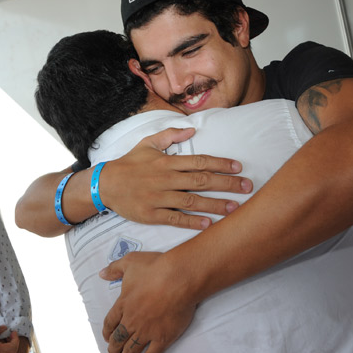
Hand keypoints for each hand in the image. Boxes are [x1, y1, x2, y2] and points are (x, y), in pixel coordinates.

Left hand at [100, 252, 196, 352]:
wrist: (178, 278)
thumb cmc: (156, 268)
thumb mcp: (130, 261)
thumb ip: (114, 268)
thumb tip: (102, 273)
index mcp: (123, 303)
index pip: (110, 322)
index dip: (107, 331)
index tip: (107, 337)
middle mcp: (132, 320)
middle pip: (118, 338)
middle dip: (114, 347)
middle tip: (113, 352)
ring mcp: (146, 331)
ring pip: (131, 350)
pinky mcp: (162, 338)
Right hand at [102, 127, 251, 229]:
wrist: (105, 184)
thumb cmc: (129, 163)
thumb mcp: (147, 143)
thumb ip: (170, 135)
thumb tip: (192, 129)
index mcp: (167, 162)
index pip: (199, 161)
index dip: (220, 164)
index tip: (238, 167)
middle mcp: (165, 179)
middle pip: (201, 181)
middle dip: (227, 184)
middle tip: (247, 187)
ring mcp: (159, 198)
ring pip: (192, 201)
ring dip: (215, 204)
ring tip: (235, 207)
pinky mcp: (151, 214)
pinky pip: (175, 218)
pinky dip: (191, 221)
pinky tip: (208, 224)